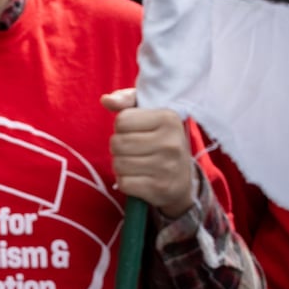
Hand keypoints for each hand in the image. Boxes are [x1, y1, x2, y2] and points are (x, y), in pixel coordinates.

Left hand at [102, 88, 196, 217]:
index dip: (122, 127)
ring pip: (118, 164)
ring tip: (138, 163)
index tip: (136, 131)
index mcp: (169, 119)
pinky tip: (140, 178)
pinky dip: (126, 182)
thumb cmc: (158, 139)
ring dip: (121, 165)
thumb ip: (125, 100)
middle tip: (135, 150)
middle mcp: (171, 143)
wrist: (183, 178)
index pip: (121, 120)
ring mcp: (168, 167)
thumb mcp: (147, 113)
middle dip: (119, 147)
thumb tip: (106, 100)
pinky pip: (124, 183)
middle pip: (117, 143)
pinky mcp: (161, 188)